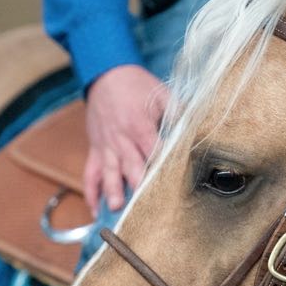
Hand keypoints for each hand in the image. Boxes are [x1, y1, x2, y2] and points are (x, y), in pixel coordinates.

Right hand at [83, 64, 167, 214]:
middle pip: (131, 166)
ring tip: (116, 208)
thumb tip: (195, 130)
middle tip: (145, 206)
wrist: (106, 74)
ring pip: (109, 172)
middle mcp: (121, 139)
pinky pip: (90, 174)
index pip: (153, 150)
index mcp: (139, 125)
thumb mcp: (161, 93)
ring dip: (112, 191)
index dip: (163, 167)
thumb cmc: (137, 85)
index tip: (173, 184)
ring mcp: (106, 147)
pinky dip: (90, 192)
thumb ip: (178, 113)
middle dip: (138, 185)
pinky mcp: (96, 150)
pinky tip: (94, 210)